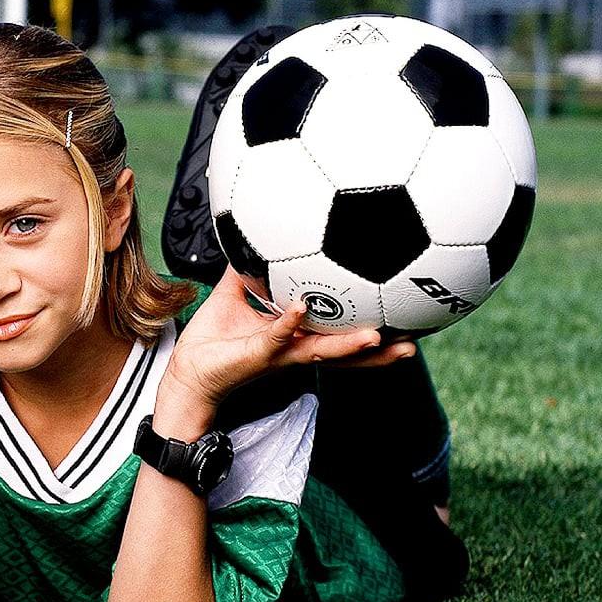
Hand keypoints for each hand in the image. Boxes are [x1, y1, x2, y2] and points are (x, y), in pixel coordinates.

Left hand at [167, 267, 416, 407]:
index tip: (402, 320)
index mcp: (297, 335)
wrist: (188, 366)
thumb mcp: (235, 293)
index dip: (369, 328)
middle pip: (346, 351)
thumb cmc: (214, 335)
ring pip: (322, 350)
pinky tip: (302, 307)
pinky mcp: (258, 353)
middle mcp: (296, 347)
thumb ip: (249, 267)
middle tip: (413, 343)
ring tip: (378, 337)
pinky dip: (288, 322)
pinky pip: (276, 336)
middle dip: (380, 350)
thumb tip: (255, 234)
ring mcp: (280, 353)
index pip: (341, 334)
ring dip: (350, 346)